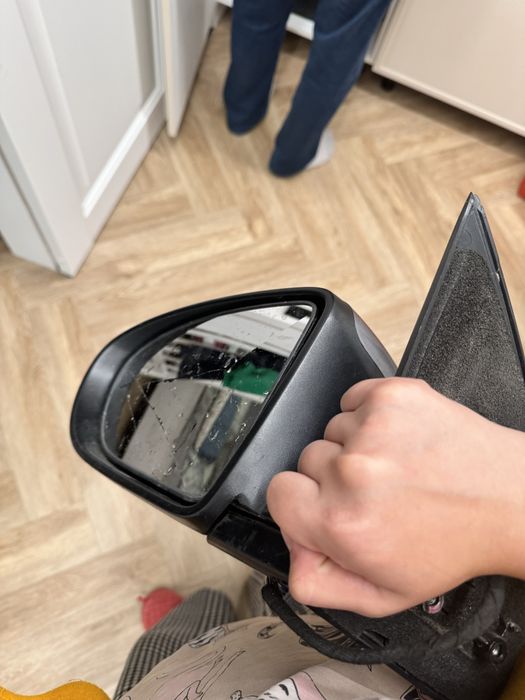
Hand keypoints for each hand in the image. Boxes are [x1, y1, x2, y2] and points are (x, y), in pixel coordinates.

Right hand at [267, 377, 524, 616]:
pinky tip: (396, 440)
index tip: (325, 504)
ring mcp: (373, 427)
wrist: (506, 499)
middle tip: (375, 492)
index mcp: (342, 522)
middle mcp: (352, 471)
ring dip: (355, 445)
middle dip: (332, 476)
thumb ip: (318, 583)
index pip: (277, 492)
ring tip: (393, 466)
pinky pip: (353, 399)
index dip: (301, 501)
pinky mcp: (392, 397)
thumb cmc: (453, 542)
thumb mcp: (383, 593)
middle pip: (306, 459)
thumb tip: (290, 553)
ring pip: (332, 429)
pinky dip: (369, 416)